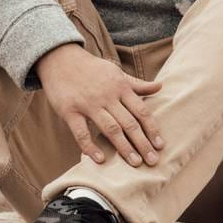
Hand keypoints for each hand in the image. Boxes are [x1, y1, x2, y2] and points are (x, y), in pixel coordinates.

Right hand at [36, 43, 163, 166]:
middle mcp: (107, 96)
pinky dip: (90, 147)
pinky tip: (100, 159)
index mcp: (120, 87)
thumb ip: (137, 84)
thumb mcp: (116, 73)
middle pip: (129, 122)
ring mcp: (88, 104)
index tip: (160, 145)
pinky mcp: (70, 111)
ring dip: (124, 147)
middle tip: (153, 160)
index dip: (152, 128)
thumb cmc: (92, 69)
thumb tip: (161, 86)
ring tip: (135, 163)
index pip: (141, 110)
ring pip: (110, 128)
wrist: (61, 59)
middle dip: (142, 143)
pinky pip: (81, 132)